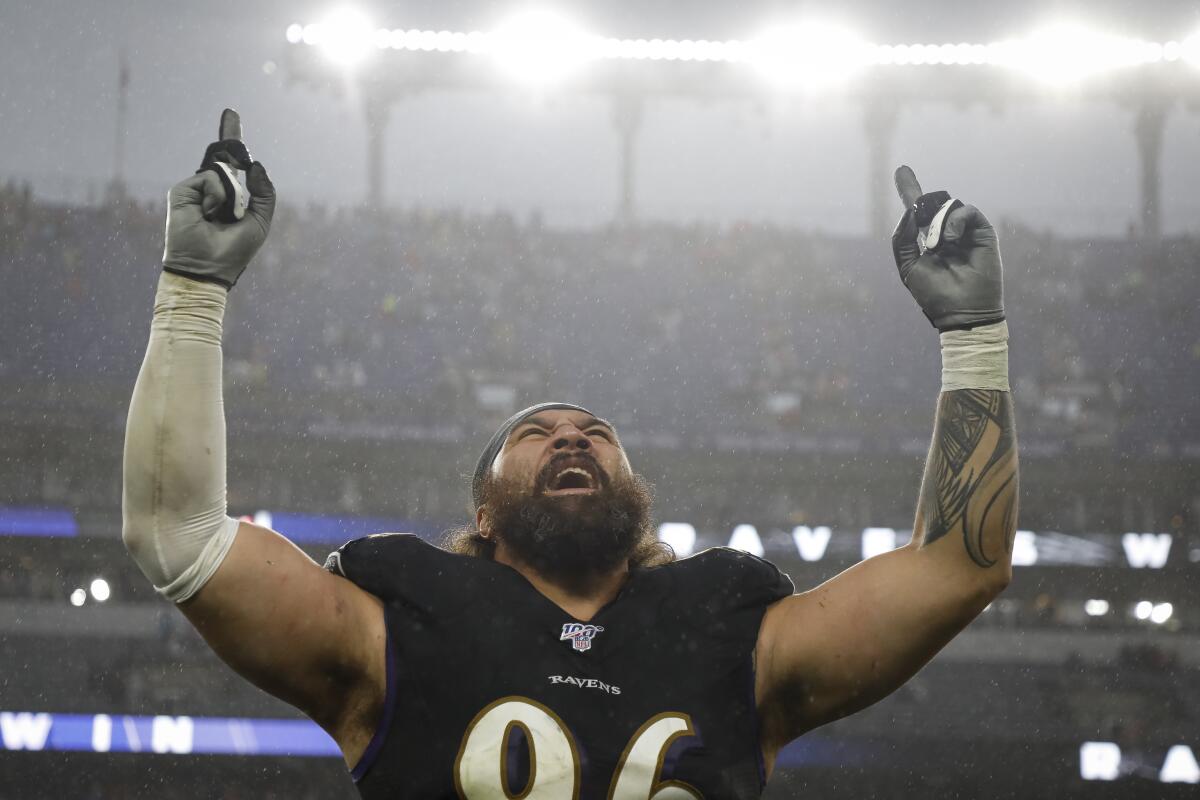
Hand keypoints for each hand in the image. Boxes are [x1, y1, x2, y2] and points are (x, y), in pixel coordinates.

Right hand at [162, 109, 275, 289]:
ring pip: (223, 172)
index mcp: (229, 196)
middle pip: (222, 157)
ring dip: (231, 196)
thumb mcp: (260, 220)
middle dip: (230, 133)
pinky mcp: (181, 192)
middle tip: (232, 113)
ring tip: (222, 217)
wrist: (208, 267)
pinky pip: (211, 179)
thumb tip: (256, 164)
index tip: (231, 115)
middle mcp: (211, 190)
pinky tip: (209, 214)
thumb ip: (264, 193)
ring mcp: (195, 190)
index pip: (231, 163)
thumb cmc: (234, 250)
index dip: (232, 140)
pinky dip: (217, 197)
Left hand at [890, 165, 1003, 331]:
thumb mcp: (908, 267)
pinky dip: (954, 221)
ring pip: (948, 207)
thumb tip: (909, 212)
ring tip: (937, 246)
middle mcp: (946, 234)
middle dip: (921, 202)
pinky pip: (967, 211)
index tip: (901, 170)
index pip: (918, 213)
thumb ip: (902, 239)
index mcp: (928, 242)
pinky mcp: (983, 233)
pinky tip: (949, 240)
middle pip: (932, 205)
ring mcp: (965, 233)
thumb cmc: (934, 295)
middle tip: (922, 228)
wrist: (961, 311)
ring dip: (937, 223)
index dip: (910, 191)